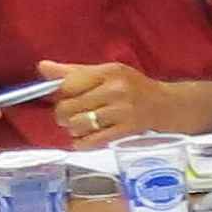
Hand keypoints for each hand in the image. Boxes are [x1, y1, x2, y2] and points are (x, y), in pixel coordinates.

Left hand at [41, 60, 199, 144]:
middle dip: (63, 115)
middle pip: (68, 107)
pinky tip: (83, 140)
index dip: (57, 94)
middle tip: (69, 115)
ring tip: (80, 126)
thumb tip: (41, 67)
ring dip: (73, 129)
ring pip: (78, 124)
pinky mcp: (127, 130)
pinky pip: (93, 140)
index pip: (67, 84)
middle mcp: (115, 90)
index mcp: (108, 72)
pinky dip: (82, 143)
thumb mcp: (107, 72)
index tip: (60, 98)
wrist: (169, 105)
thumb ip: (73, 71)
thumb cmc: (134, 87)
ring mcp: (122, 111)